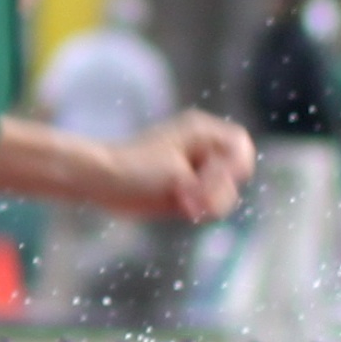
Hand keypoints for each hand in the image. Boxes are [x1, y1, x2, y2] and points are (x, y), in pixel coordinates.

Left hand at [129, 109, 256, 222]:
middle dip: (218, 188)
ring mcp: (196, 170)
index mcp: (201, 132)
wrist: (100, 181)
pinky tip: (181, 208)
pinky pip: (209, 204)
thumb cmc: (135, 169)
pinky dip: (200, 209)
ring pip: (225, 192)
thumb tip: (228, 197)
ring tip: (183, 203)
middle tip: (190, 194)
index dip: (235, 164)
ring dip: (210, 202)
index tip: (217, 178)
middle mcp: (202, 149)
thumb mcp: (178, 175)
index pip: (240, 145)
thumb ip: (210, 185)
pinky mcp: (188, 190)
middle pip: (235, 172)